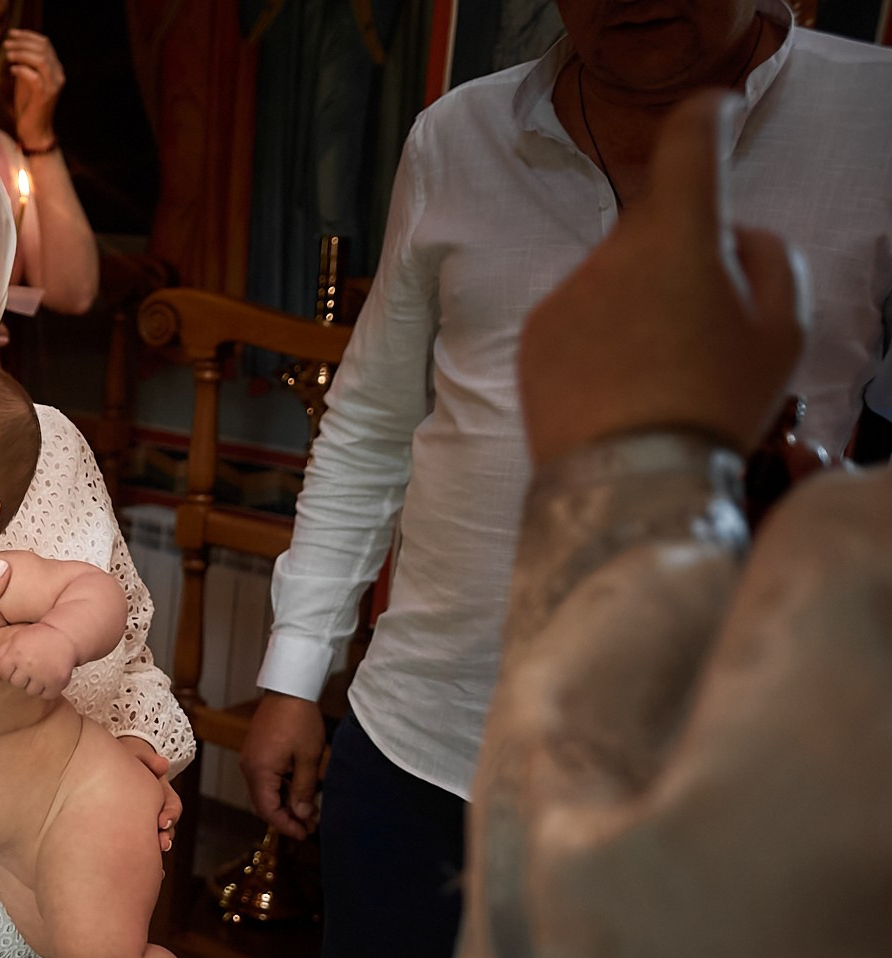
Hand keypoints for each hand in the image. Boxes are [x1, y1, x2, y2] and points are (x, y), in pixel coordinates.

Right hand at [0, 559, 49, 739]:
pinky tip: (18, 685)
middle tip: (21, 641)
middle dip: (41, 639)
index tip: (26, 619)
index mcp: (22, 642)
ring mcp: (41, 692)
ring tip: (24, 660)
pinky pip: (49, 691)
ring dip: (43, 662)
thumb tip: (2, 565)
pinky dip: (40, 685)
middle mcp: (37, 667)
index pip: (47, 620)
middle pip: (51, 644)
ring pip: (53, 667)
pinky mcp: (40, 711)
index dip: (37, 618)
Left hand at [0, 621, 76, 697]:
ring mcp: (43, 674)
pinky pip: (47, 695)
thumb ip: (0, 656)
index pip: (3, 674)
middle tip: (32, 666)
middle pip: (16, 684)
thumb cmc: (39, 636)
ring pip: (31, 691)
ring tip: (41, 671)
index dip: (10, 670)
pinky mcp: (57, 681)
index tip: (18, 664)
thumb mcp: (15, 640)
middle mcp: (28, 665)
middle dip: (22, 677)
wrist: (64, 634)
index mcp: (15, 654)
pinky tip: (49, 677)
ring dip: (35, 684)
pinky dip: (48, 689)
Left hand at [3, 28, 64, 148]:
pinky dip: (22, 70)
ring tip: (8, 54)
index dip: (28, 36)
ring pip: (41, 60)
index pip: (46, 44)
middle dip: (23, 43)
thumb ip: (25, 66)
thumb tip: (14, 50)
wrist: (35, 132)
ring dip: (22, 54)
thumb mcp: (26, 81)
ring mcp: (53, 85)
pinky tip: (11, 69)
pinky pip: (34, 77)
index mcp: (55, 69)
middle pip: (43, 49)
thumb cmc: (29, 107)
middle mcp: (58, 75)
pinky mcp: (45, 96)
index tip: (12, 34)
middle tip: (6, 43)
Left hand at [118, 736, 180, 853]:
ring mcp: (146, 823)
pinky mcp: (133, 832)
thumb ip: (149, 759)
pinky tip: (141, 873)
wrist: (112, 766)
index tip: (163, 821)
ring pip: (156, 841)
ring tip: (153, 860)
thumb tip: (162, 765)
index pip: (172, 806)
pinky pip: (141, 849)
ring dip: (155, 851)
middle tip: (162, 844)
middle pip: (168, 829)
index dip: (170, 814)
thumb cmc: (127, 760)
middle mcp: (158, 811)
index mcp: (162, 794)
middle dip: (166, 838)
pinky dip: (144, 862)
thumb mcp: (137, 755)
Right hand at [238, 692, 324, 838]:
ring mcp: (251, 759)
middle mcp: (249, 767)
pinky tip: (300, 789)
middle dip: (287, 817)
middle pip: (264, 804)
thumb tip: (302, 815)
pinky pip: (265, 778)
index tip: (305, 834)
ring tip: (310, 809)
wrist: (289, 688)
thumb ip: (304, 789)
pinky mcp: (256, 752)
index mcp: (260, 771)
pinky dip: (281, 788)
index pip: (268, 810)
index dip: (286, 825)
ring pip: (265, 792)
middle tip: (311, 825)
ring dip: (285, 803)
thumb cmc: (299, 719)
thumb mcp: (309, 758)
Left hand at [520, 90, 806, 464]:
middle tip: (705, 322)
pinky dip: (599, 334)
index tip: (714, 114)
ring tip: (659, 372)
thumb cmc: (713, 407)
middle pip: (654, 225)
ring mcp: (566, 292)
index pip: (688, 144)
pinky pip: (578, 314)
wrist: (625, 485)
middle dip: (681, 252)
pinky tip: (619, 386)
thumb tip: (733, 234)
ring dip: (637, 300)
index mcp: (680, 237)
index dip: (707, 119)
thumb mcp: (783, 333)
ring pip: (614, 274)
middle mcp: (612, 252)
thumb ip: (768, 260)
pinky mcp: (534, 334)